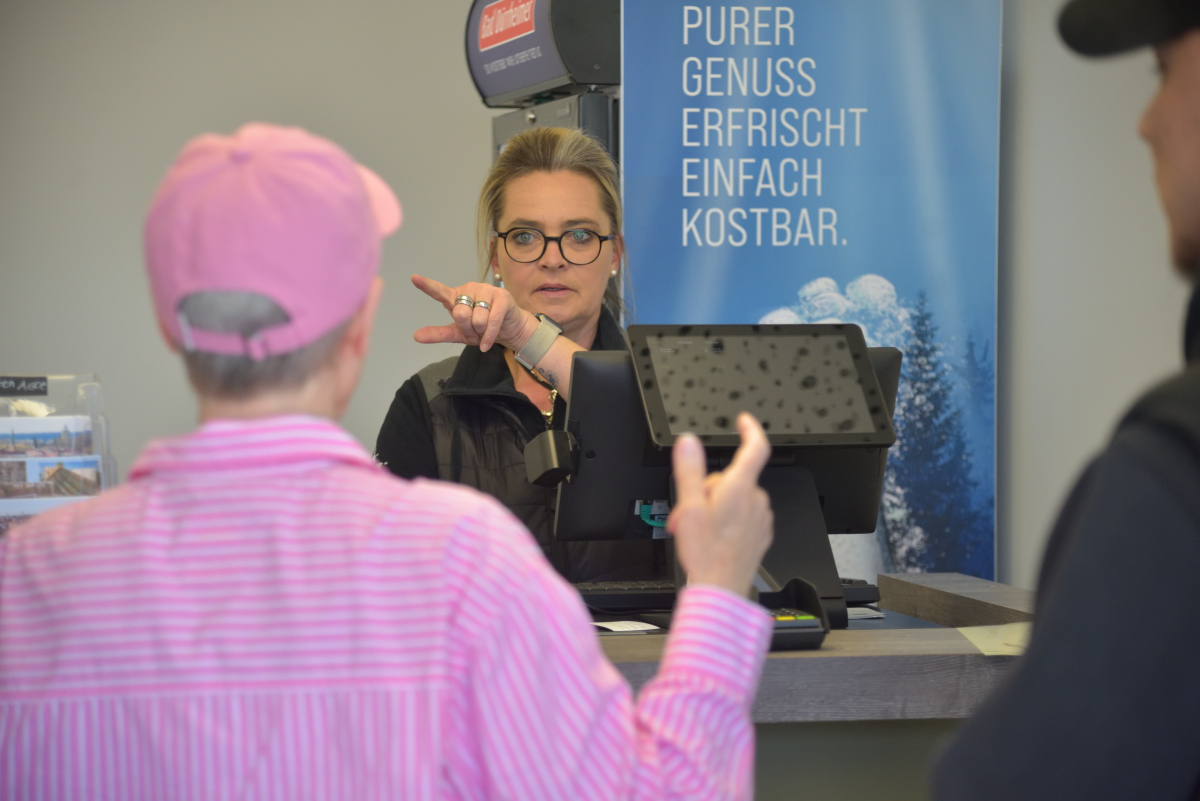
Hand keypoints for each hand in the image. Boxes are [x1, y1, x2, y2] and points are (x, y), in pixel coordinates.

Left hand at [410, 274, 536, 352]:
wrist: (509, 331)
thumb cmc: (482, 329)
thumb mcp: (458, 334)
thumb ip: (438, 334)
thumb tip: (416, 336)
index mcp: (456, 296)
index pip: (440, 292)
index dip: (427, 286)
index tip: (414, 278)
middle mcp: (470, 289)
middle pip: (460, 314)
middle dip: (468, 329)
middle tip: (475, 331)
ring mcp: (486, 290)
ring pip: (477, 319)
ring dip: (481, 332)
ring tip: (485, 330)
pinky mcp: (502, 296)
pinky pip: (491, 321)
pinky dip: (489, 336)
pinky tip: (487, 343)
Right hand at [667, 413, 773, 596]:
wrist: (720, 589)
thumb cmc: (706, 554)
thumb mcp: (690, 508)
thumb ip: (690, 470)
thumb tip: (688, 442)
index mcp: (739, 488)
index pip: (755, 448)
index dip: (751, 430)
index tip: (744, 422)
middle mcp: (756, 501)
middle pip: (732, 478)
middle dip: (707, 490)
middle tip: (688, 512)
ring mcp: (761, 518)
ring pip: (736, 498)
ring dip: (715, 507)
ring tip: (697, 529)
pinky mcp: (761, 534)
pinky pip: (744, 516)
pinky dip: (727, 521)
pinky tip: (712, 538)